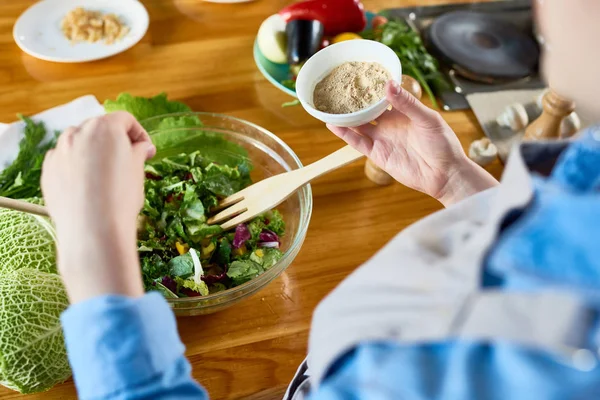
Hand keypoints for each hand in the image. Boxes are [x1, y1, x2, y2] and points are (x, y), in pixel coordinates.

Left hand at [42, 112, 155, 302]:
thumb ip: (138, 151)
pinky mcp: (48, 171)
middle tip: (128, 161)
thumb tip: (141, 147)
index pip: (125, 120)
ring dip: (94, 153)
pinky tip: (88, 187)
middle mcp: (77, 134)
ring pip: (79, 144)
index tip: (146, 150)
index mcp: (104, 128)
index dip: (139, 133)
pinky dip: (77, 167)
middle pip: (99, 128)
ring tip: (106, 175)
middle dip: (115, 141)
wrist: (93, 231)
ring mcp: (59, 152)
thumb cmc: (121, 197)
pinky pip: (65, 161)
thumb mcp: (138, 170)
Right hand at [327, 80, 497, 205]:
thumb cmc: (443, 144)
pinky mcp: (377, 154)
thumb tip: (388, 85)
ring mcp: (382, 138)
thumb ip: (407, 103)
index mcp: (402, 111)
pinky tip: (333, 124)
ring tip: (328, 105)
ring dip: (344, 116)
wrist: (444, 174)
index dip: (370, 86)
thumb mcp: (427, 119)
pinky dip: (345, 134)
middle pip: (366, 109)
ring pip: (358, 125)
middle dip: (353, 100)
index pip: (382, 95)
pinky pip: (358, 142)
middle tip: (337, 87)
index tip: (358, 73)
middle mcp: (389, 123)